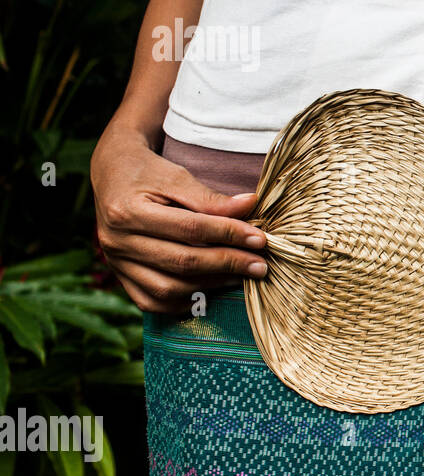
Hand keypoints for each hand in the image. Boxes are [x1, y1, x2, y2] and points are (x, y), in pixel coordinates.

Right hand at [91, 123, 267, 313]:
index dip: (229, 234)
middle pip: (181, 262)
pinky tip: (212, 289)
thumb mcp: (176, 176)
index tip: (260, 239)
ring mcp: (116, 264)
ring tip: (241, 276)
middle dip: (227, 264)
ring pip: (168, 288)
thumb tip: (251, 205)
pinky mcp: (120, 277)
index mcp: (128, 211)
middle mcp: (117, 242)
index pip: (190, 228)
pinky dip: (185, 301)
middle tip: (260, 265)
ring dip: (211, 285)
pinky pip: (153, 302)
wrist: (112, 175)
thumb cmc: (148, 172)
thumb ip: (210, 197)